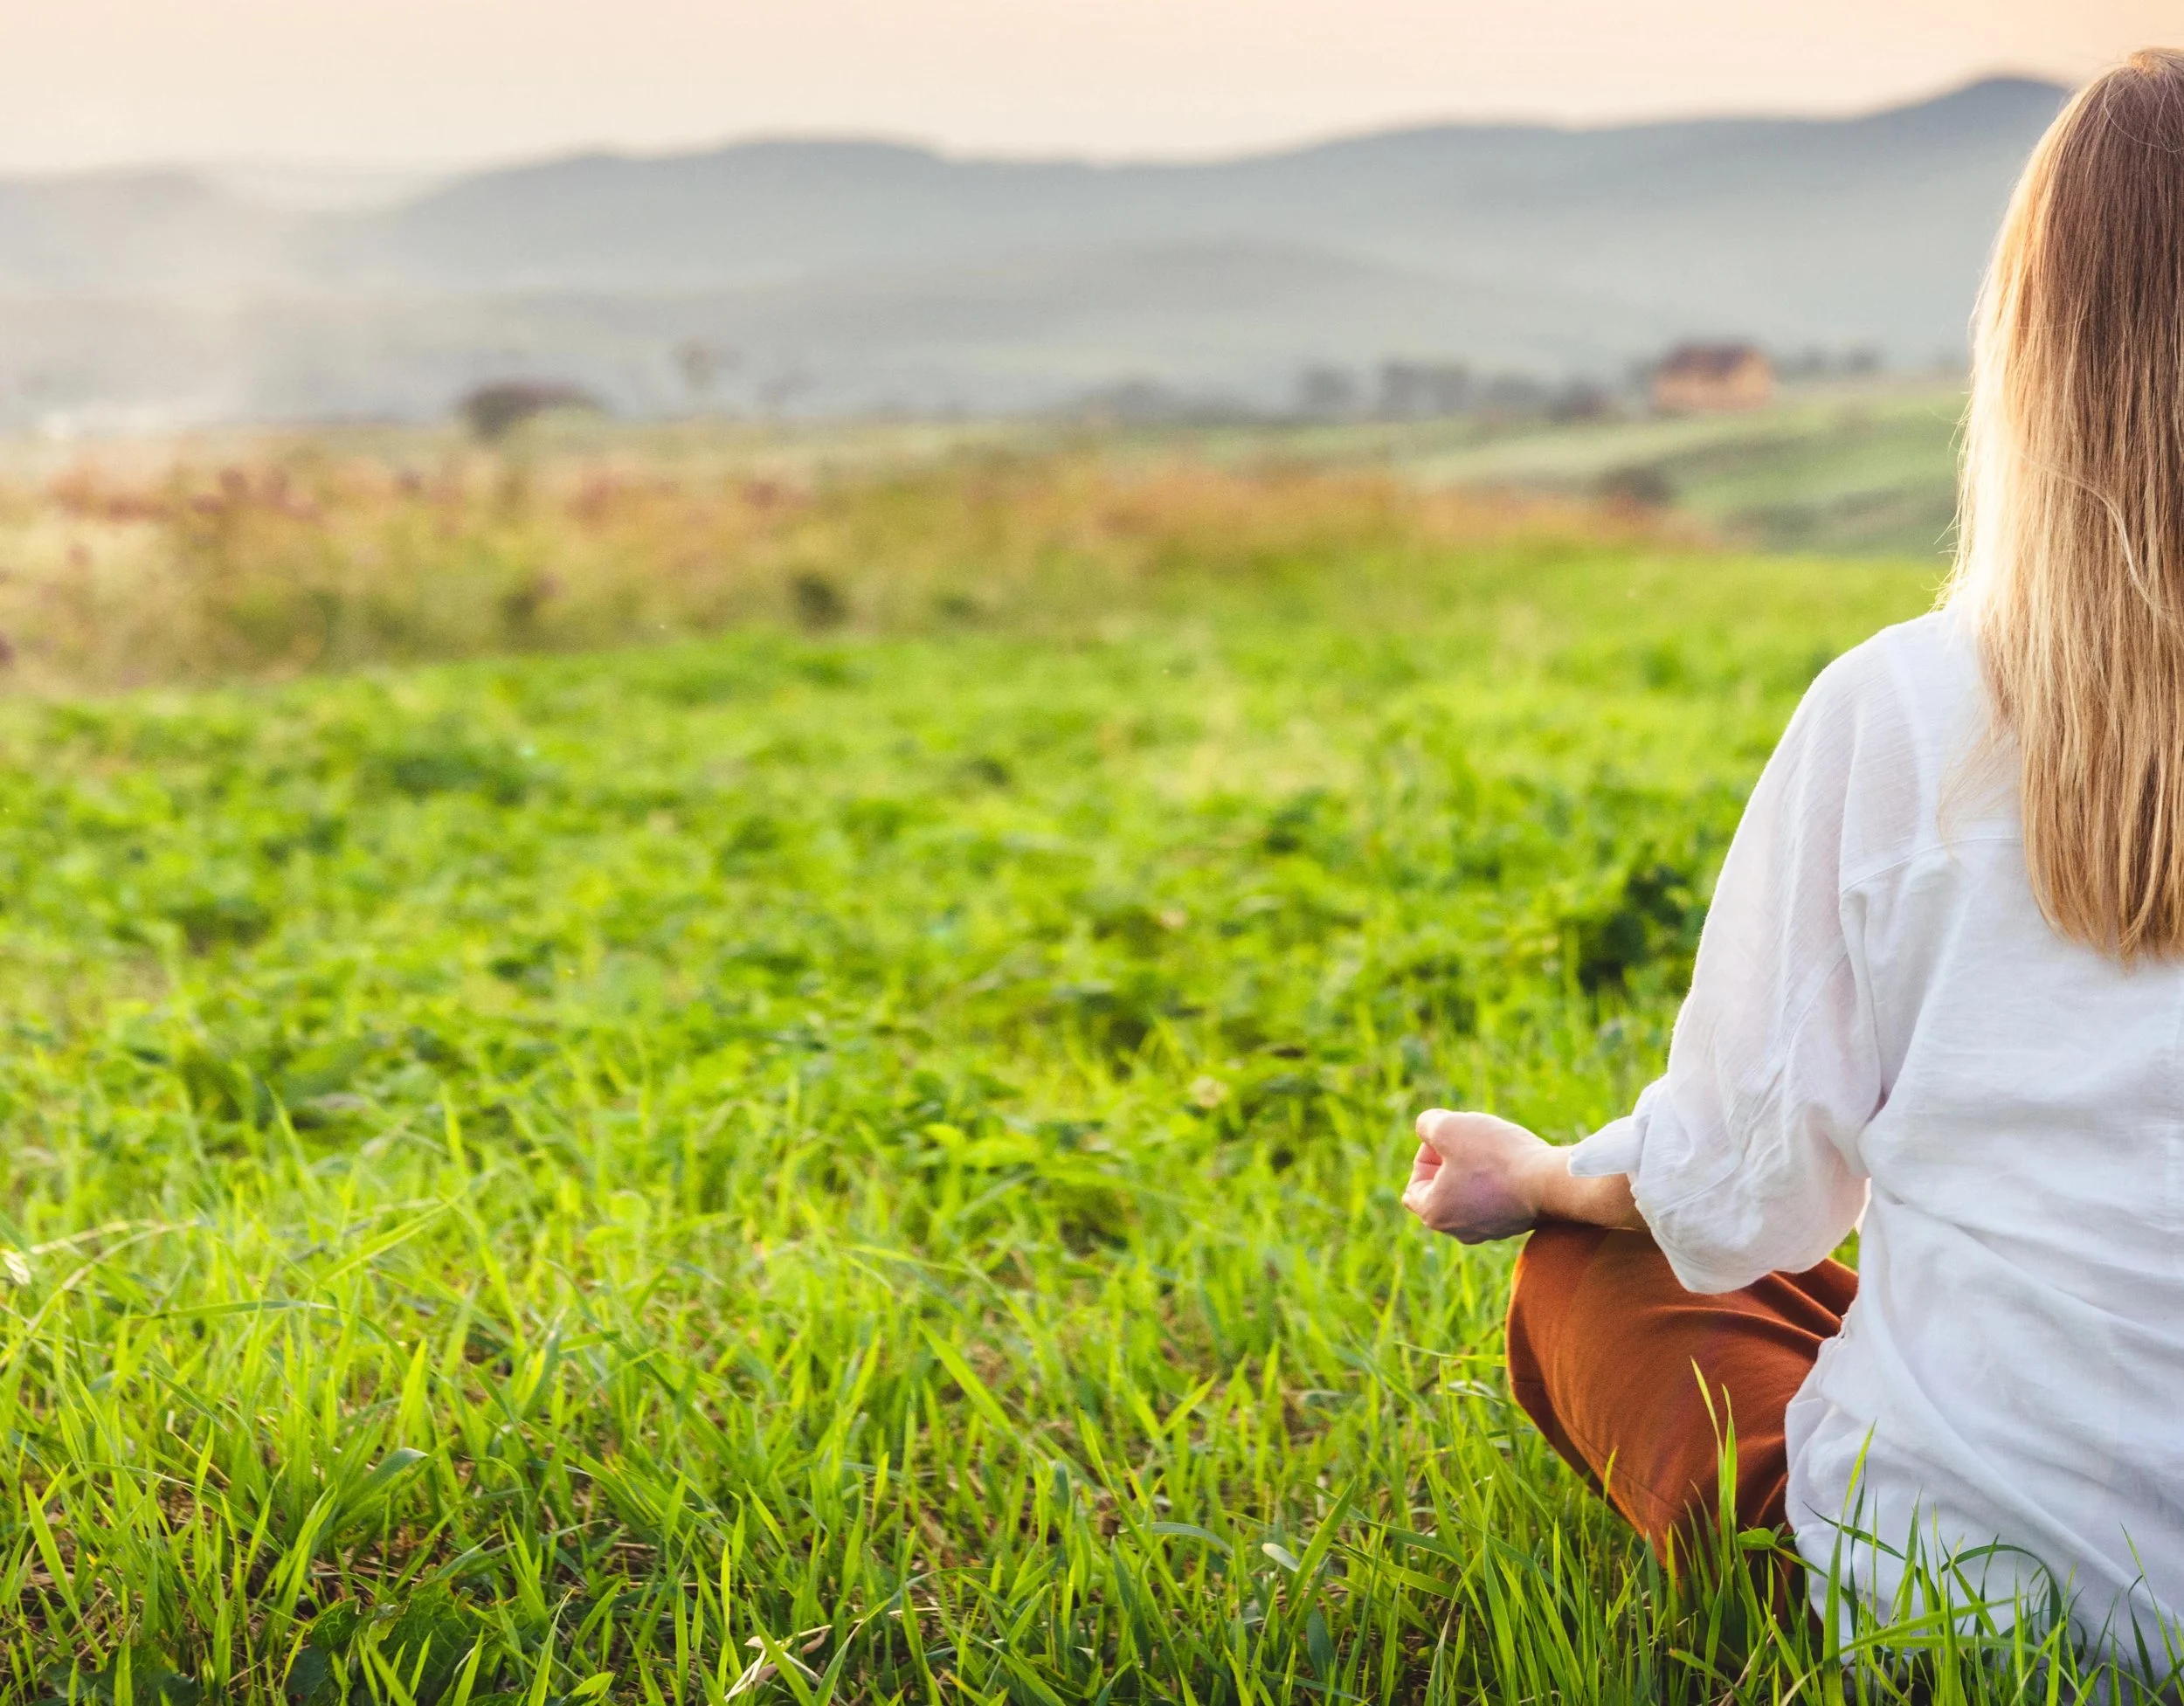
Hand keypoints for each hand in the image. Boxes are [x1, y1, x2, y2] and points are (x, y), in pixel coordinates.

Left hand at [1402, 1108, 1557, 1243]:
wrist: (1550, 1181)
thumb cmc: (1494, 1157)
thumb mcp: (1449, 1128)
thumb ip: (1427, 1125)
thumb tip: (1429, 1128)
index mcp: (1435, 1214)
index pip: (1414, 1187)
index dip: (1427, 1155)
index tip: (1449, 1141)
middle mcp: (1459, 1231)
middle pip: (1443, 1190)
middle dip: (1451, 1161)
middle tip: (1471, 1140)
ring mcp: (1490, 1231)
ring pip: (1470, 1194)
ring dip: (1476, 1169)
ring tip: (1493, 1149)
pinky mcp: (1515, 1224)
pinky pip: (1496, 1199)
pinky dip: (1499, 1180)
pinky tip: (1513, 1163)